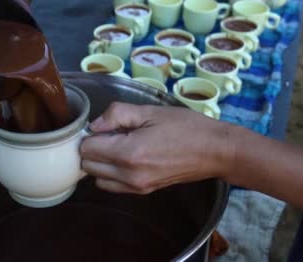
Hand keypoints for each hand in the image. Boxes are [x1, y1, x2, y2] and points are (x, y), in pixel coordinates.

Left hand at [80, 102, 234, 193]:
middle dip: (93, 149)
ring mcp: (136, 186)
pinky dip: (111, 174)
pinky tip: (126, 158)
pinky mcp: (144, 192)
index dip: (90, 134)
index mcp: (129, 152)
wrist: (214, 151)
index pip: (87, 148)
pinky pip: (113, 186)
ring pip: (97, 179)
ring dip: (100, 163)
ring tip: (118, 146)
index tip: (104, 126)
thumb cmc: (186, 127)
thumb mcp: (150, 111)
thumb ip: (117, 114)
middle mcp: (129, 174)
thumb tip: (94, 125)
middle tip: (110, 134)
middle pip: (88, 166)